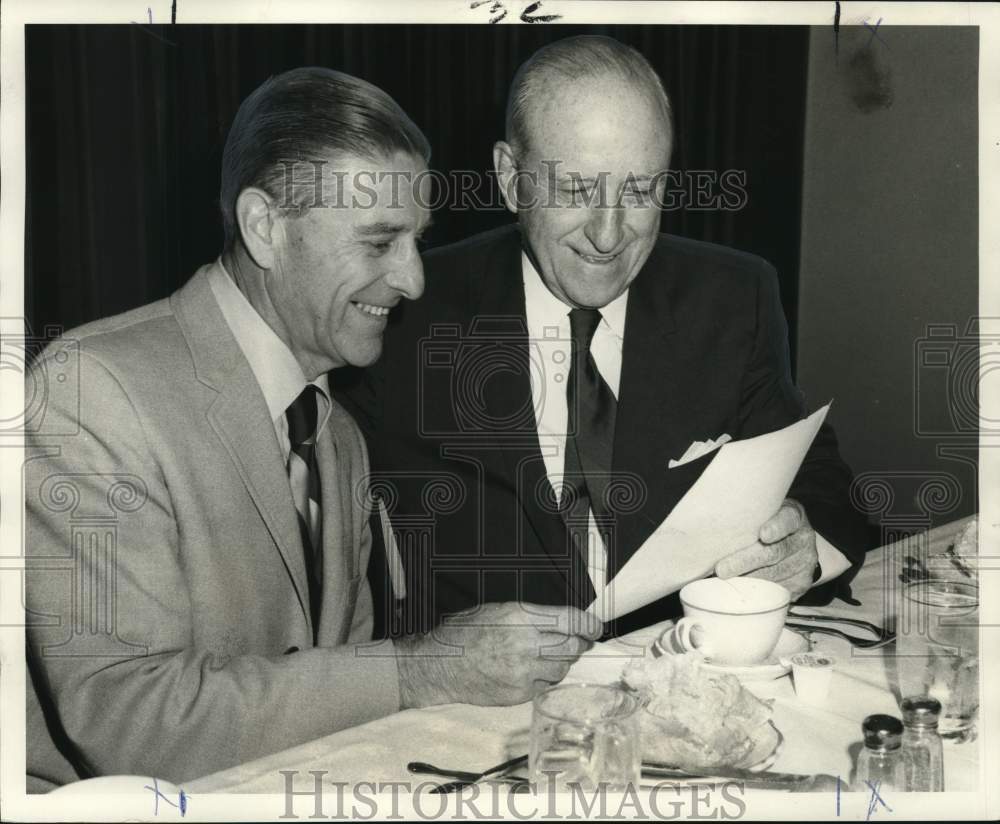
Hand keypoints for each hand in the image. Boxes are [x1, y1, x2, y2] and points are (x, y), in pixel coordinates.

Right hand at [395, 602, 602, 708]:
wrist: (440, 665)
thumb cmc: (465, 632)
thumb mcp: (499, 609)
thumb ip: (533, 616)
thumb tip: (565, 622)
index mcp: (520, 617)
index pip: (570, 620)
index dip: (589, 624)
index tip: (596, 627)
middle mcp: (526, 644)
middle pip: (572, 646)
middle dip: (580, 643)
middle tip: (579, 640)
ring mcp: (523, 673)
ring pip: (563, 668)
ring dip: (563, 660)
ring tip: (550, 654)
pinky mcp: (520, 694)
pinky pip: (546, 685)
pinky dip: (546, 676)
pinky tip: (533, 669)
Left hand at [714, 499, 818, 600]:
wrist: (795, 540)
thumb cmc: (768, 522)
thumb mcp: (763, 512)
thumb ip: (747, 517)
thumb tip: (711, 527)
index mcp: (794, 516)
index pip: (788, 520)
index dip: (776, 528)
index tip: (763, 535)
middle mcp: (803, 539)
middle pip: (774, 553)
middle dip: (745, 562)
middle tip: (721, 570)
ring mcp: (804, 563)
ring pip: (773, 576)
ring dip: (746, 580)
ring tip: (721, 582)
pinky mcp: (801, 584)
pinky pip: (776, 592)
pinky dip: (754, 593)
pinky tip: (738, 590)